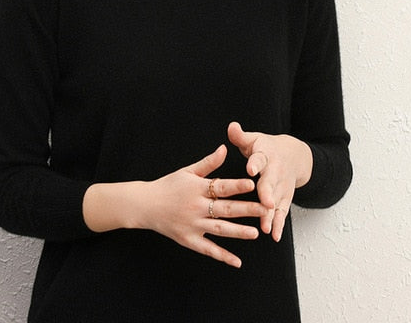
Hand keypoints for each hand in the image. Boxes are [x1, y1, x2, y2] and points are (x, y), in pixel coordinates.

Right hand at [141, 144, 268, 267]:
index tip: (253, 184)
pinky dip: (223, 256)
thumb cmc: (168, 185)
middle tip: (265, 209)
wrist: (145, 205)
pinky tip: (237, 261)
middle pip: (225, 209)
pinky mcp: (188, 240)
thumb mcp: (187, 171)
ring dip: (239, 232)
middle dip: (247, 209)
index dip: (237, 186)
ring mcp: (192, 225)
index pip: (221, 187)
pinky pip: (208, 249)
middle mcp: (196, 207)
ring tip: (256, 232)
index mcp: (197, 188)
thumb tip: (224, 148)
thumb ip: (208, 163)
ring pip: (220, 229)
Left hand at [227, 122, 312, 241]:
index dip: (255, 163)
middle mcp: (275, 172)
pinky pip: (282, 213)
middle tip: (265, 202)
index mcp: (265, 155)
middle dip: (268, 192)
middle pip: (271, 182)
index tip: (250, 168)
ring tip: (265, 227)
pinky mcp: (284, 199)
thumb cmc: (265, 148)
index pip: (259, 158)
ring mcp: (282, 187)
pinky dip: (279, 224)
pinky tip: (274, 236)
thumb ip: (240, 136)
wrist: (293, 156)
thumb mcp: (254, 139)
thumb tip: (231, 126)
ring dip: (271, 214)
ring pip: (277, 201)